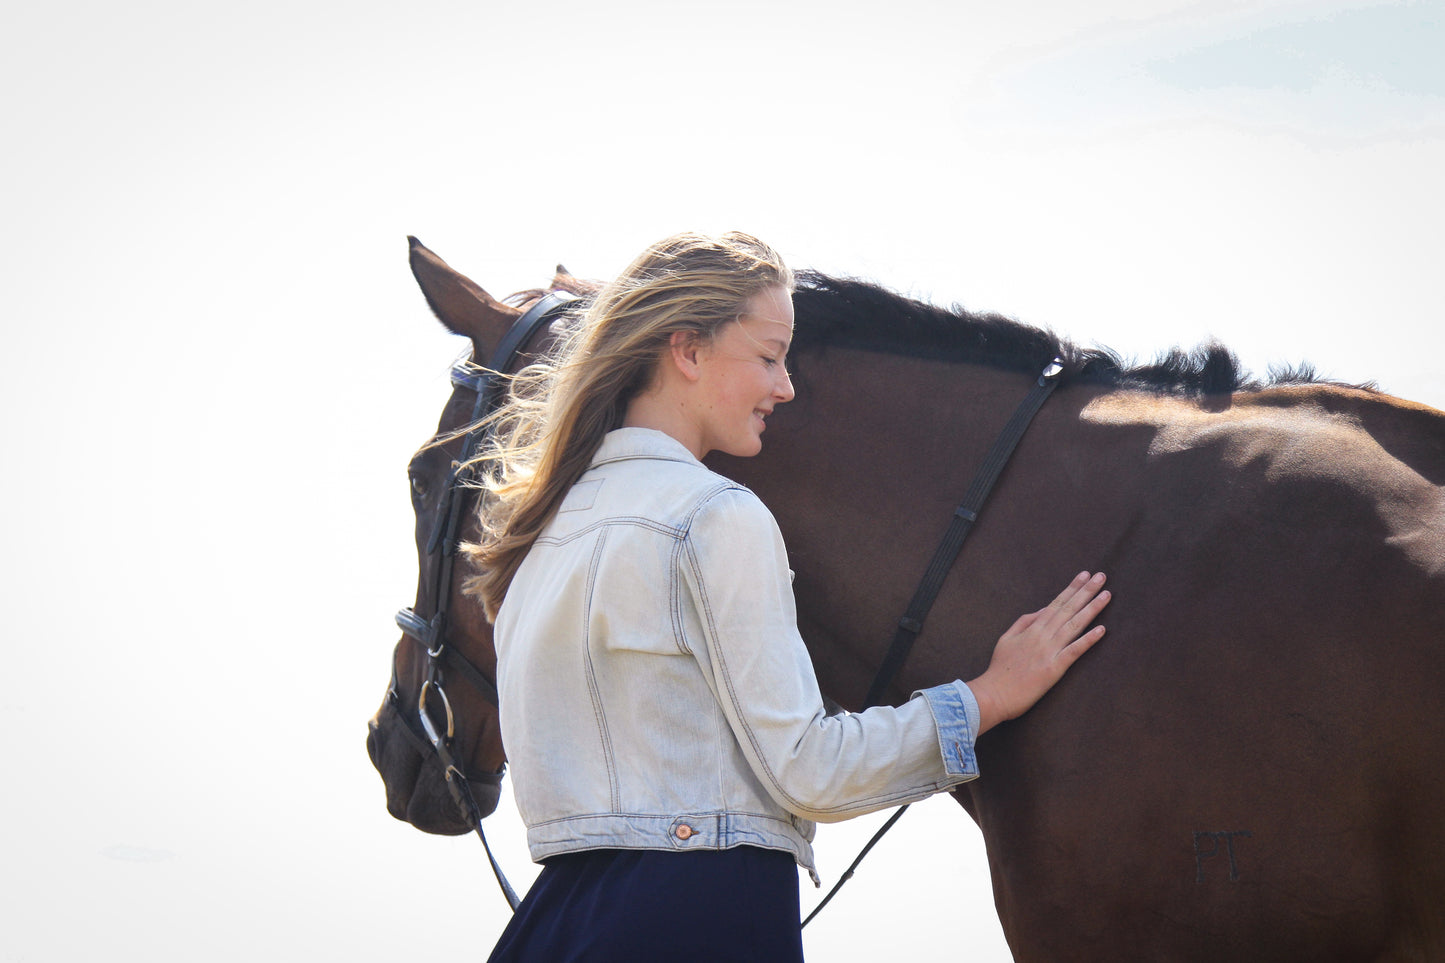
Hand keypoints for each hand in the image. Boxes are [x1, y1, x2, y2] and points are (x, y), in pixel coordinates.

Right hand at [967, 571, 1109, 734]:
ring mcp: (1049, 651)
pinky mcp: (1054, 668)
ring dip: (1092, 609)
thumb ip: (1024, 622)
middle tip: (1101, 576)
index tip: (1085, 575)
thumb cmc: (1000, 668)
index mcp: (1032, 628)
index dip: (1071, 588)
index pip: (1056, 603)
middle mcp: (1043, 636)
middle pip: (1068, 609)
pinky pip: (1074, 651)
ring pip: (1074, 625)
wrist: (994, 693)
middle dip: (1086, 591)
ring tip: (1106, 595)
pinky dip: (1088, 640)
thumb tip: (1044, 609)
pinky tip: (1102, 630)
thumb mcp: (1006, 638)